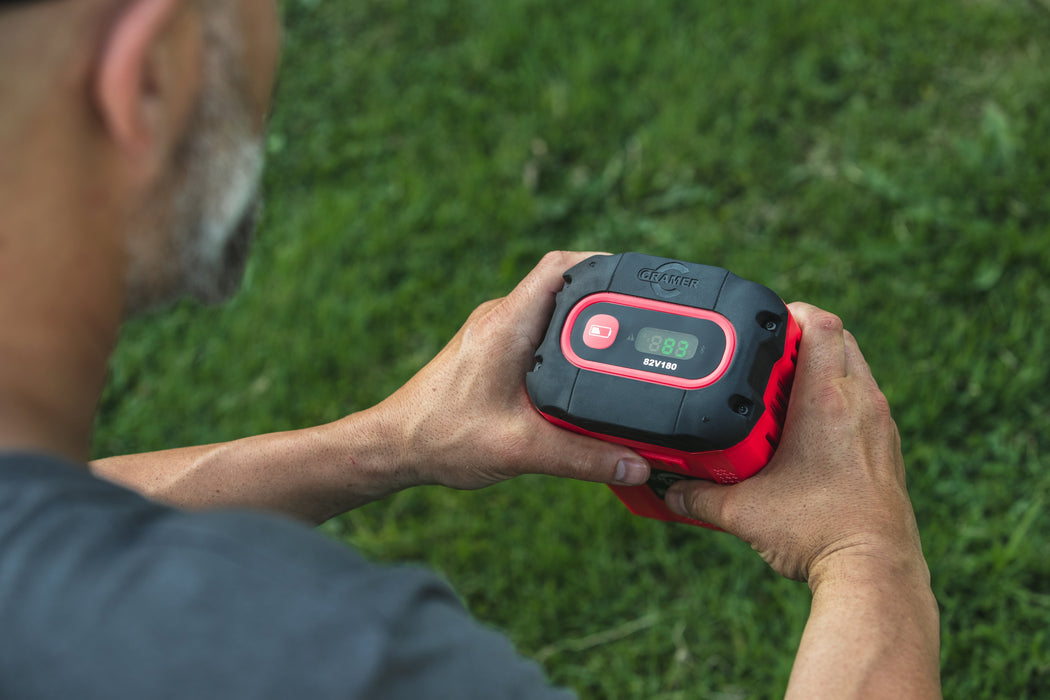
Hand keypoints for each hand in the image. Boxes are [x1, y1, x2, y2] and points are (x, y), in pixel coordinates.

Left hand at [371, 251, 650, 490]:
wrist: (393, 447)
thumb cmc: (441, 437)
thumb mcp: (521, 449)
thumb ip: (581, 457)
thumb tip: (634, 462)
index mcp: (506, 324)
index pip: (560, 266)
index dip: (601, 264)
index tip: (634, 282)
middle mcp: (498, 319)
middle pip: (562, 287)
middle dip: (602, 302)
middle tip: (639, 326)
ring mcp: (492, 334)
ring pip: (548, 314)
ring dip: (581, 329)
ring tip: (616, 356)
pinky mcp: (488, 353)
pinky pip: (534, 336)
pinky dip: (562, 350)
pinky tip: (578, 381)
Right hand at [666, 302, 925, 584]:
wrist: (874, 573)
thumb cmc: (819, 534)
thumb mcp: (743, 512)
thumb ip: (698, 495)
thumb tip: (670, 488)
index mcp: (827, 401)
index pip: (821, 323)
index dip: (791, 312)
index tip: (763, 323)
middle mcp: (861, 404)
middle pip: (840, 338)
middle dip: (803, 339)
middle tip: (765, 360)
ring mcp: (880, 426)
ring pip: (855, 371)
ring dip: (822, 371)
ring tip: (782, 396)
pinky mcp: (886, 450)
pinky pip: (864, 404)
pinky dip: (837, 403)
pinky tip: (807, 434)